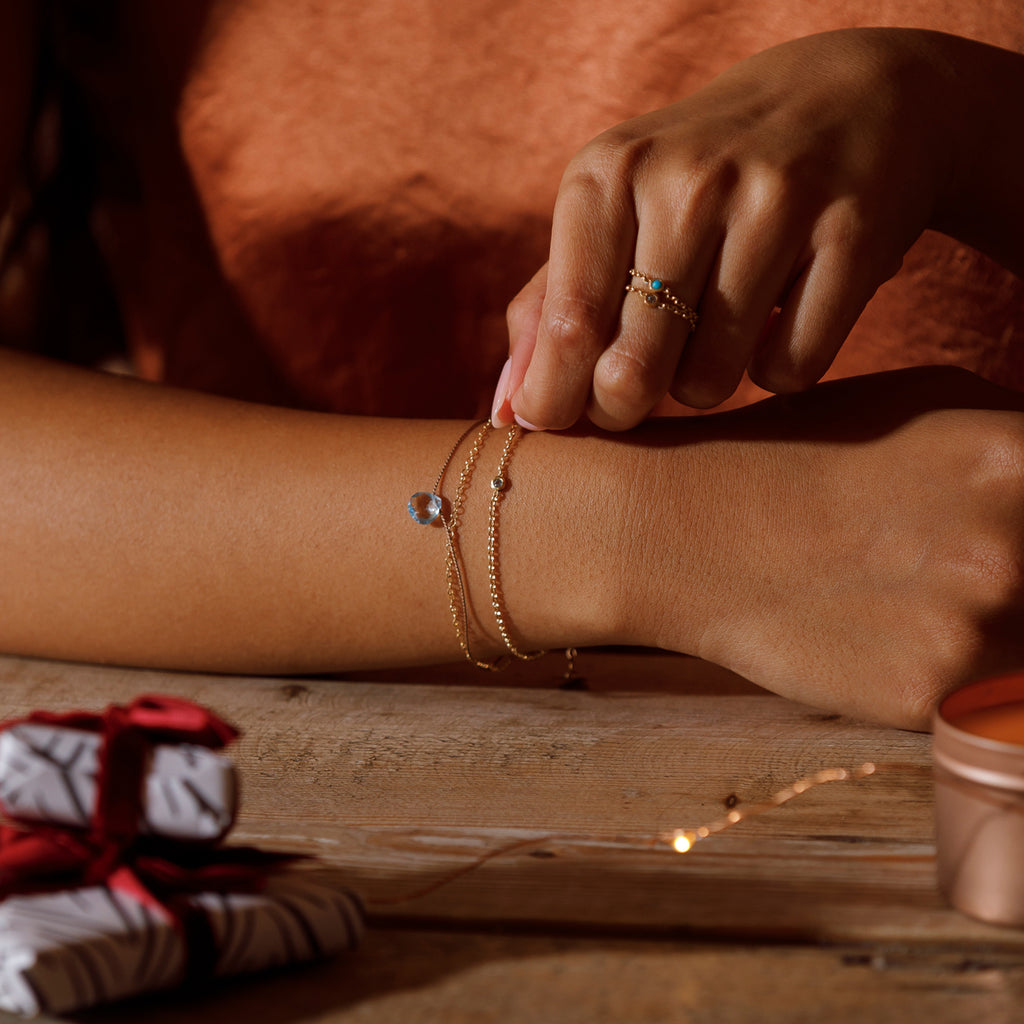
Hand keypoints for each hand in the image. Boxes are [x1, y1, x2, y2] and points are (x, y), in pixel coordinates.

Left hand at [493, 28, 963, 430]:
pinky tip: (779, 323)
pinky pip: (788, 372)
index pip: (567, 327)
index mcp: (609, 173)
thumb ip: (549, 308)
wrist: (851, 97)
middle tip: (637, 390)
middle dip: (624, 407)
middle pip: (631, 372)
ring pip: (710, 383)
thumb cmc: (702, 176)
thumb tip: (507, 413)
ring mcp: (775, 204)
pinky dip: (778, 371)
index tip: (563, 419)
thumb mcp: (613, 212)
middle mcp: (687, 181)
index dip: (558, 400)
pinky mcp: (853, 236)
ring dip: (704, 384)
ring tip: (715, 332)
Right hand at [616, 368, 1023, 728]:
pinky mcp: (924, 699)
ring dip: (998, 637)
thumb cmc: (805, 454)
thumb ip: (1023, 440)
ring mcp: (970, 633)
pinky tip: (890, 637)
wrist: (688, 526)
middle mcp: (1012, 549)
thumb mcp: (931, 401)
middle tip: (949, 572)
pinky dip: (955, 681)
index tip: (1017, 550)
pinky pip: (983, 704)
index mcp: (1023, 458)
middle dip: (1020, 588)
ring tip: (914, 600)